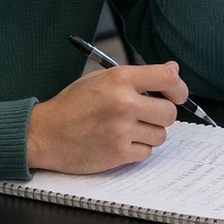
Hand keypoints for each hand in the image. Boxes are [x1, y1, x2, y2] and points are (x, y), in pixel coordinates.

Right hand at [27, 62, 187, 172]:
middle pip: (170, 112)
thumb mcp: (102, 79)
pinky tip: (119, 142)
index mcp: (120, 78)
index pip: (168, 79)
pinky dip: (137, 149)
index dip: (179, 88)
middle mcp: (124, 102)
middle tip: (146, 115)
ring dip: (149, 134)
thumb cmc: (73, 105)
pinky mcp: (118, 153)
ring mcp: (121, 129)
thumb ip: (139, 76)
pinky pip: (146, 153)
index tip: (177, 95)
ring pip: (161, 135)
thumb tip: (173, 70)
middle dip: (161, 115)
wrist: (44, 134)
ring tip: (127, 129)